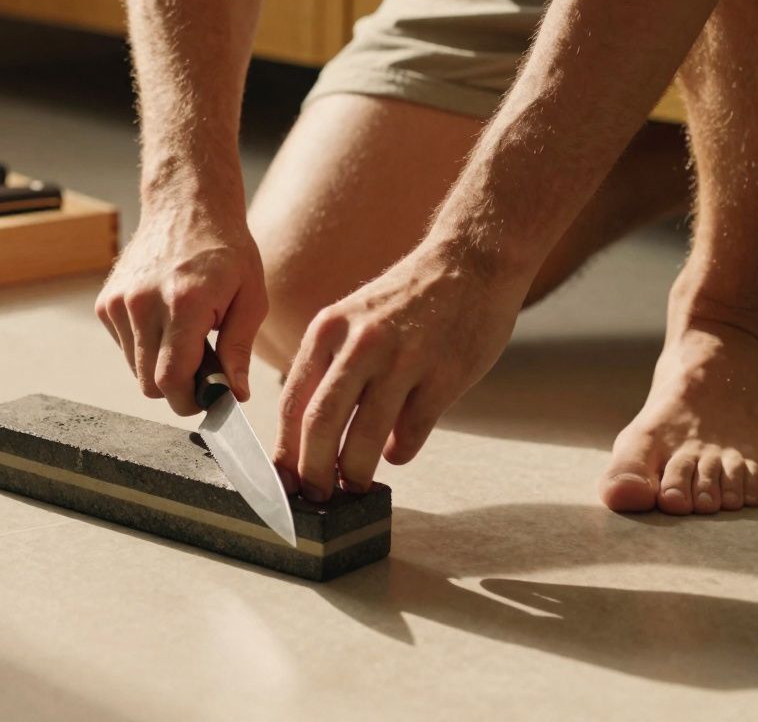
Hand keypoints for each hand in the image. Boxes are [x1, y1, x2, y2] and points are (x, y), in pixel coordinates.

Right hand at [96, 201, 267, 414]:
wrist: (186, 205)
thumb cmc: (226, 250)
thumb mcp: (252, 298)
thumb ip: (239, 350)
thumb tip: (235, 395)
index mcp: (185, 302)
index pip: (171, 380)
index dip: (190, 401)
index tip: (208, 397)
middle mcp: (143, 303)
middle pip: (149, 384)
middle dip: (177, 388)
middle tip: (203, 368)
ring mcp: (119, 302)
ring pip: (135, 370)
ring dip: (160, 366)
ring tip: (186, 336)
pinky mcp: (106, 303)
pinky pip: (125, 348)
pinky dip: (145, 347)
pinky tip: (165, 321)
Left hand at [274, 246, 525, 500]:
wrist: (471, 261)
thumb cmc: (408, 299)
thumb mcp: (353, 318)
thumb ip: (331, 368)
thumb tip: (309, 433)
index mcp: (328, 330)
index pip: (293, 402)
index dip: (286, 449)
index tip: (286, 478)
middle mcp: (359, 344)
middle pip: (320, 424)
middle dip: (313, 471)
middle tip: (317, 496)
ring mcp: (403, 360)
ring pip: (364, 437)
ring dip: (354, 472)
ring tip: (354, 485)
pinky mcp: (443, 376)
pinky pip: (411, 433)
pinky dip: (398, 453)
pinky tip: (395, 453)